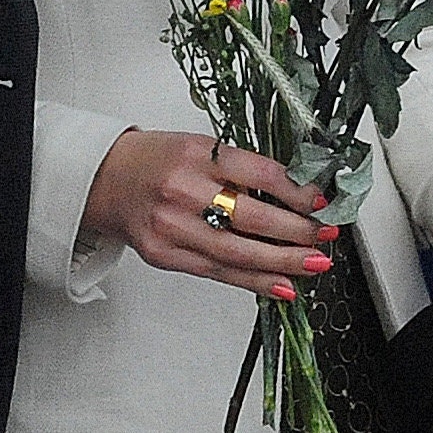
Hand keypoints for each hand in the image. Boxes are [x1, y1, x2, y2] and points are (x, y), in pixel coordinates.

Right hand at [84, 129, 336, 297]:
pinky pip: (215, 272)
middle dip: (296, 232)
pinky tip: (281, 284)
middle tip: (326, 236)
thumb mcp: (203, 148)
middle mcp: (183, 191)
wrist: (105, 179)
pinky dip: (252, 281)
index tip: (322, 202)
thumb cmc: (160, 160)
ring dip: (281, 262)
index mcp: (199, 155)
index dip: (296, 191)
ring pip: (235, 252)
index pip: (260, 174)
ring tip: (314, 264)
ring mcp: (171, 227)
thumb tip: (299, 195)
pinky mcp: (164, 255)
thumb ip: (244, 169)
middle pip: (250, 218)